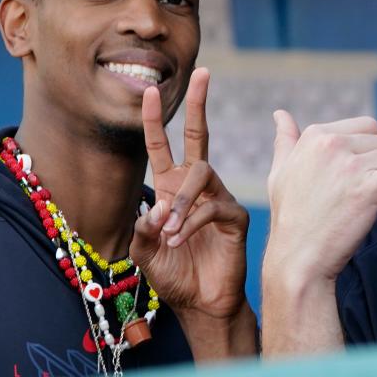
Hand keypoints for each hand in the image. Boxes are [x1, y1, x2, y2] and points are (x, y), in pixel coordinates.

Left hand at [129, 67, 248, 319]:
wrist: (201, 304)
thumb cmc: (174, 276)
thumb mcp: (144, 254)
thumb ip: (142, 231)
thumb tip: (155, 209)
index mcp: (171, 188)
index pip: (163, 146)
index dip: (156, 119)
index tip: (151, 90)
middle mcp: (195, 186)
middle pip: (200, 135)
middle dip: (199, 103)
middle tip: (203, 73)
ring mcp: (217, 198)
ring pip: (200, 174)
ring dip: (180, 200)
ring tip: (170, 230)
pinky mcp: (233, 216)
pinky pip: (213, 205)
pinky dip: (193, 219)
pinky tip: (181, 238)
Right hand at [264, 111, 376, 283]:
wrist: (298, 259)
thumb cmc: (290, 217)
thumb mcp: (280, 172)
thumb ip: (285, 140)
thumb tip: (280, 114)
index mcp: (315, 135)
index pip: (363, 128)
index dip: (369, 152)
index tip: (363, 177)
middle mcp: (332, 144)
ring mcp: (351, 165)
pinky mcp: (368, 188)